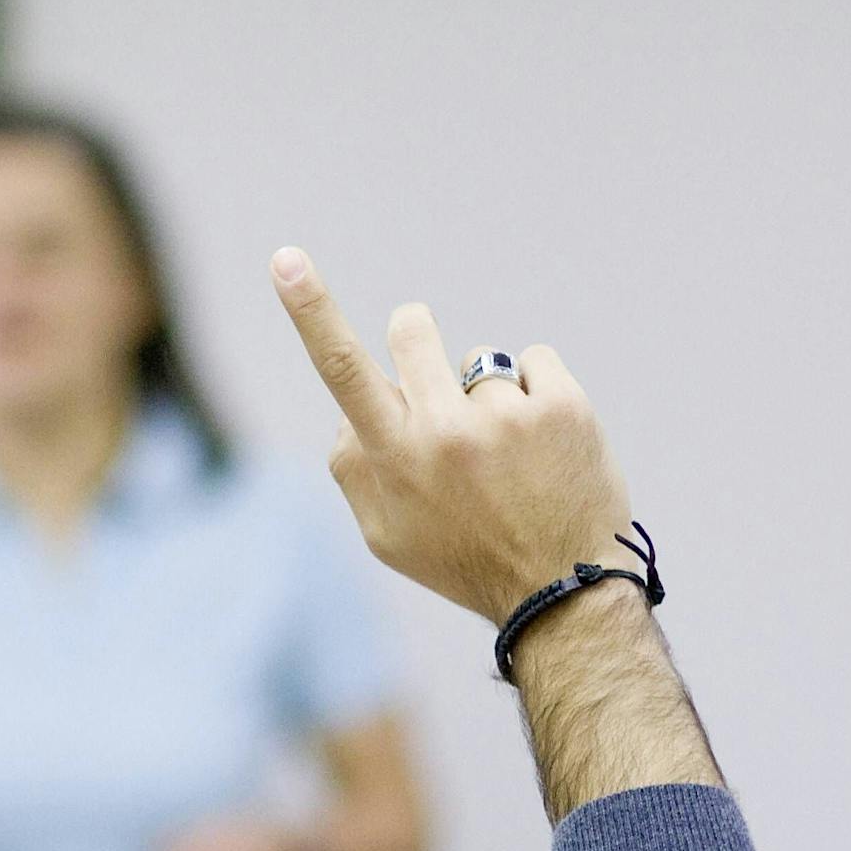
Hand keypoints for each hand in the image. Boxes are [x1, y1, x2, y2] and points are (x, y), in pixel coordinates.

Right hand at [269, 249, 637, 624]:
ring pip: (479, 361)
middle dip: (419, 343)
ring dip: (486, 396)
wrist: (564, 592)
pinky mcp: (563, 406)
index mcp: (393, 458)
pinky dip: (538, 394)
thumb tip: (347, 411)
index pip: (341, 370)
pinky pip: (535, 361)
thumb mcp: (386, 538)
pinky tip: (544, 445)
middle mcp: (444, 430)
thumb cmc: (463, 561)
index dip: (310, 310)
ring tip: (508, 456)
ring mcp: (506, 415)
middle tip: (442, 393)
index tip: (286, 258)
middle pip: (412, 332)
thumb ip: (355, 469)